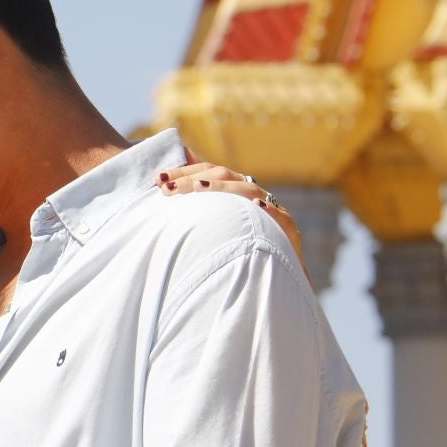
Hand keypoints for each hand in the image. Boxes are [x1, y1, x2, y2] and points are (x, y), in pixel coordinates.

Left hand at [156, 160, 304, 266]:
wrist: (276, 275)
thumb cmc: (239, 249)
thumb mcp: (213, 227)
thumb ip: (194, 209)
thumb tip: (164, 187)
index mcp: (234, 192)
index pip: (207, 171)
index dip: (184, 172)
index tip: (158, 179)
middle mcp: (252, 195)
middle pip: (224, 175)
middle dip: (193, 179)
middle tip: (167, 188)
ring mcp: (272, 211)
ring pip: (249, 190)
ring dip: (224, 187)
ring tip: (199, 187)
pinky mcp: (288, 231)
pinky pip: (281, 217)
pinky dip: (269, 210)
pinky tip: (257, 206)